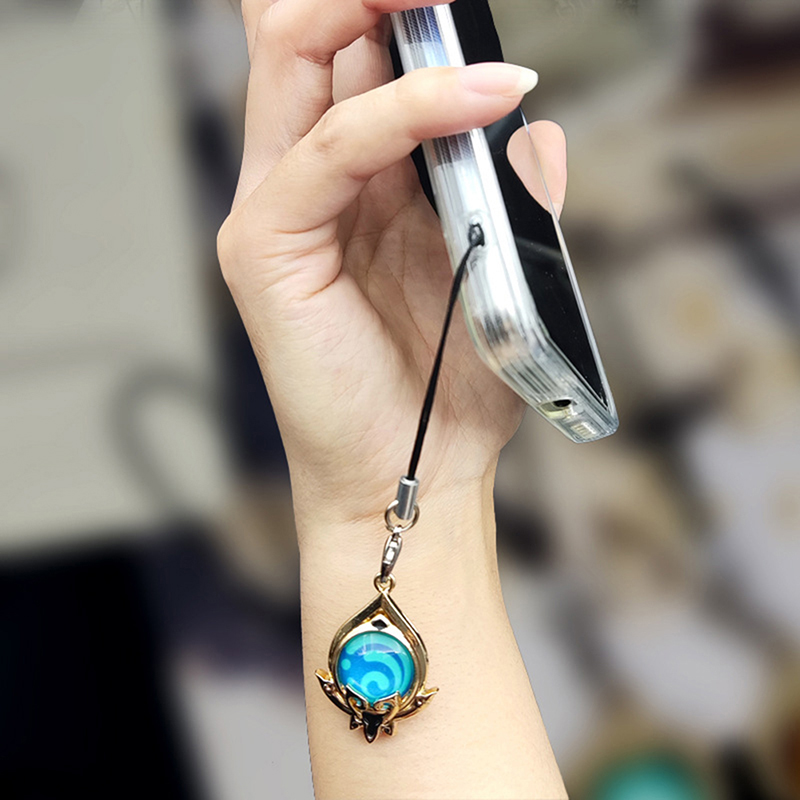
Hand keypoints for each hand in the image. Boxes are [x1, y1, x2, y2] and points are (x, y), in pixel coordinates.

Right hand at [218, 0, 567, 530]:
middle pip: (302, 33)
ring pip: (296, 59)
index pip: (343, 55)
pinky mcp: (268, 245)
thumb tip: (531, 123)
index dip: (386, 4)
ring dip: (378, 9)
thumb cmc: (443, 383)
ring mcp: (276, 208)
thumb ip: (499, 192)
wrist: (411, 469)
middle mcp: (302, 179)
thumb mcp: (488, 268)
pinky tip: (484, 93)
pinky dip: (410, 110)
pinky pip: (332, 146)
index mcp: (351, 180)